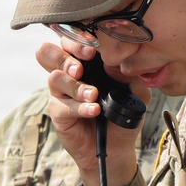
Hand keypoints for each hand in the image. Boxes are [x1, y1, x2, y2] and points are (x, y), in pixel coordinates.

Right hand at [36, 38, 149, 185]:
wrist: (116, 147)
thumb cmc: (123, 114)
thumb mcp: (136, 93)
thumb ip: (129, 75)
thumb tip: (113, 64)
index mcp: (86, 61)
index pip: (72, 39)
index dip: (77, 38)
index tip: (93, 48)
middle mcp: (69, 73)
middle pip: (50, 52)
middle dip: (66, 55)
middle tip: (82, 66)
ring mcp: (61, 92)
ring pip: (55, 78)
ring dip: (75, 85)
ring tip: (93, 95)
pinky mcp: (58, 112)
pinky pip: (62, 105)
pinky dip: (79, 107)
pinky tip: (94, 110)